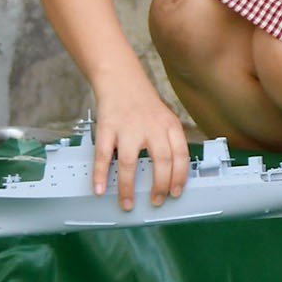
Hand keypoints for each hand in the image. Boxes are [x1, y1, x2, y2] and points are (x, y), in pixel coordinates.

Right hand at [91, 77, 190, 210]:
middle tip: (156, 201)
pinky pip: (102, 155)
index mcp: (170, 125)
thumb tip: (171, 175)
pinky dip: (100, 174)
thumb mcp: (166, 119)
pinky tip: (99, 189)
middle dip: (159, 186)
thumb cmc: (144, 105)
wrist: (121, 78)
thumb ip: (170, 142)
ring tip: (127, 203)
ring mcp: (128, 128)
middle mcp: (152, 127)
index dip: (180, 177)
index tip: (175, 193)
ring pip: (129, 163)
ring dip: (128, 187)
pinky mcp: (107, 128)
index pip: (181, 155)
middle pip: (161, 161)